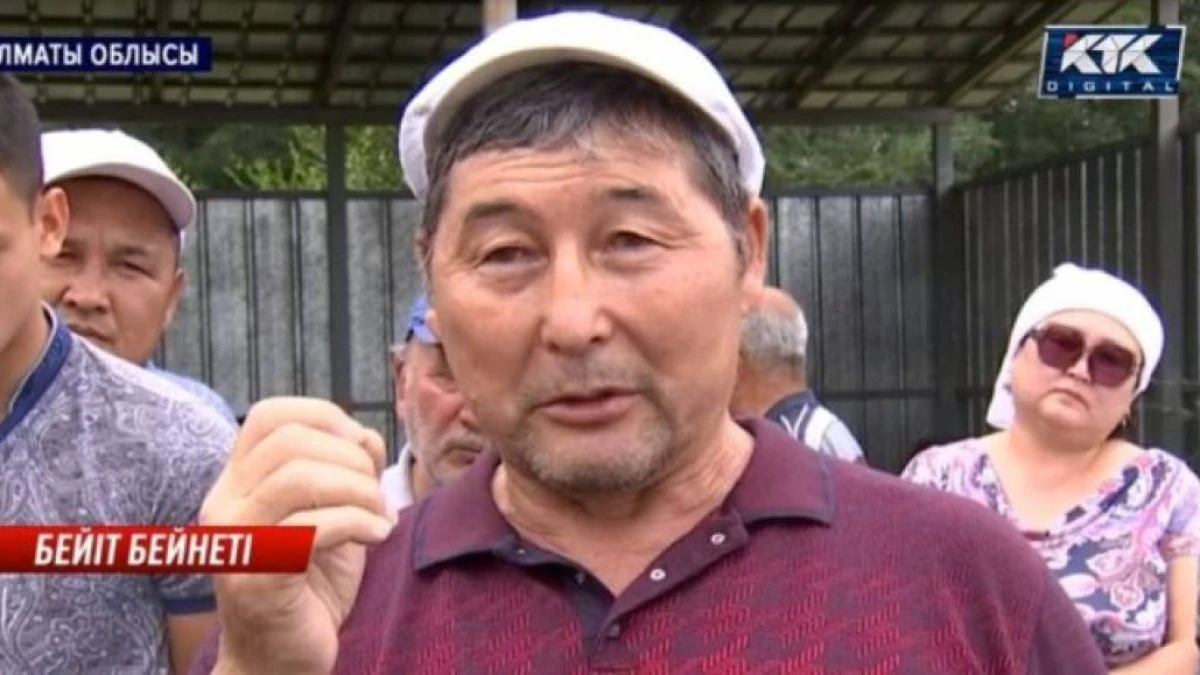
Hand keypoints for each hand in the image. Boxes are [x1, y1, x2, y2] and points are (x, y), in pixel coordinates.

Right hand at [200, 398, 392, 674]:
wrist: (281, 661)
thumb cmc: (310, 585)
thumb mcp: (330, 514)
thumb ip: (343, 470)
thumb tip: (366, 438)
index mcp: (237, 482)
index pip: (268, 415)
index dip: (325, 416)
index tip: (361, 447)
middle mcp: (223, 504)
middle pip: (290, 442)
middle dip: (350, 458)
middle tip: (377, 492)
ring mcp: (236, 541)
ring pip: (298, 478)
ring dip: (357, 490)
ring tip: (379, 515)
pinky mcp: (257, 577)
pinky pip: (313, 528)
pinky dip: (360, 523)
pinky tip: (378, 536)